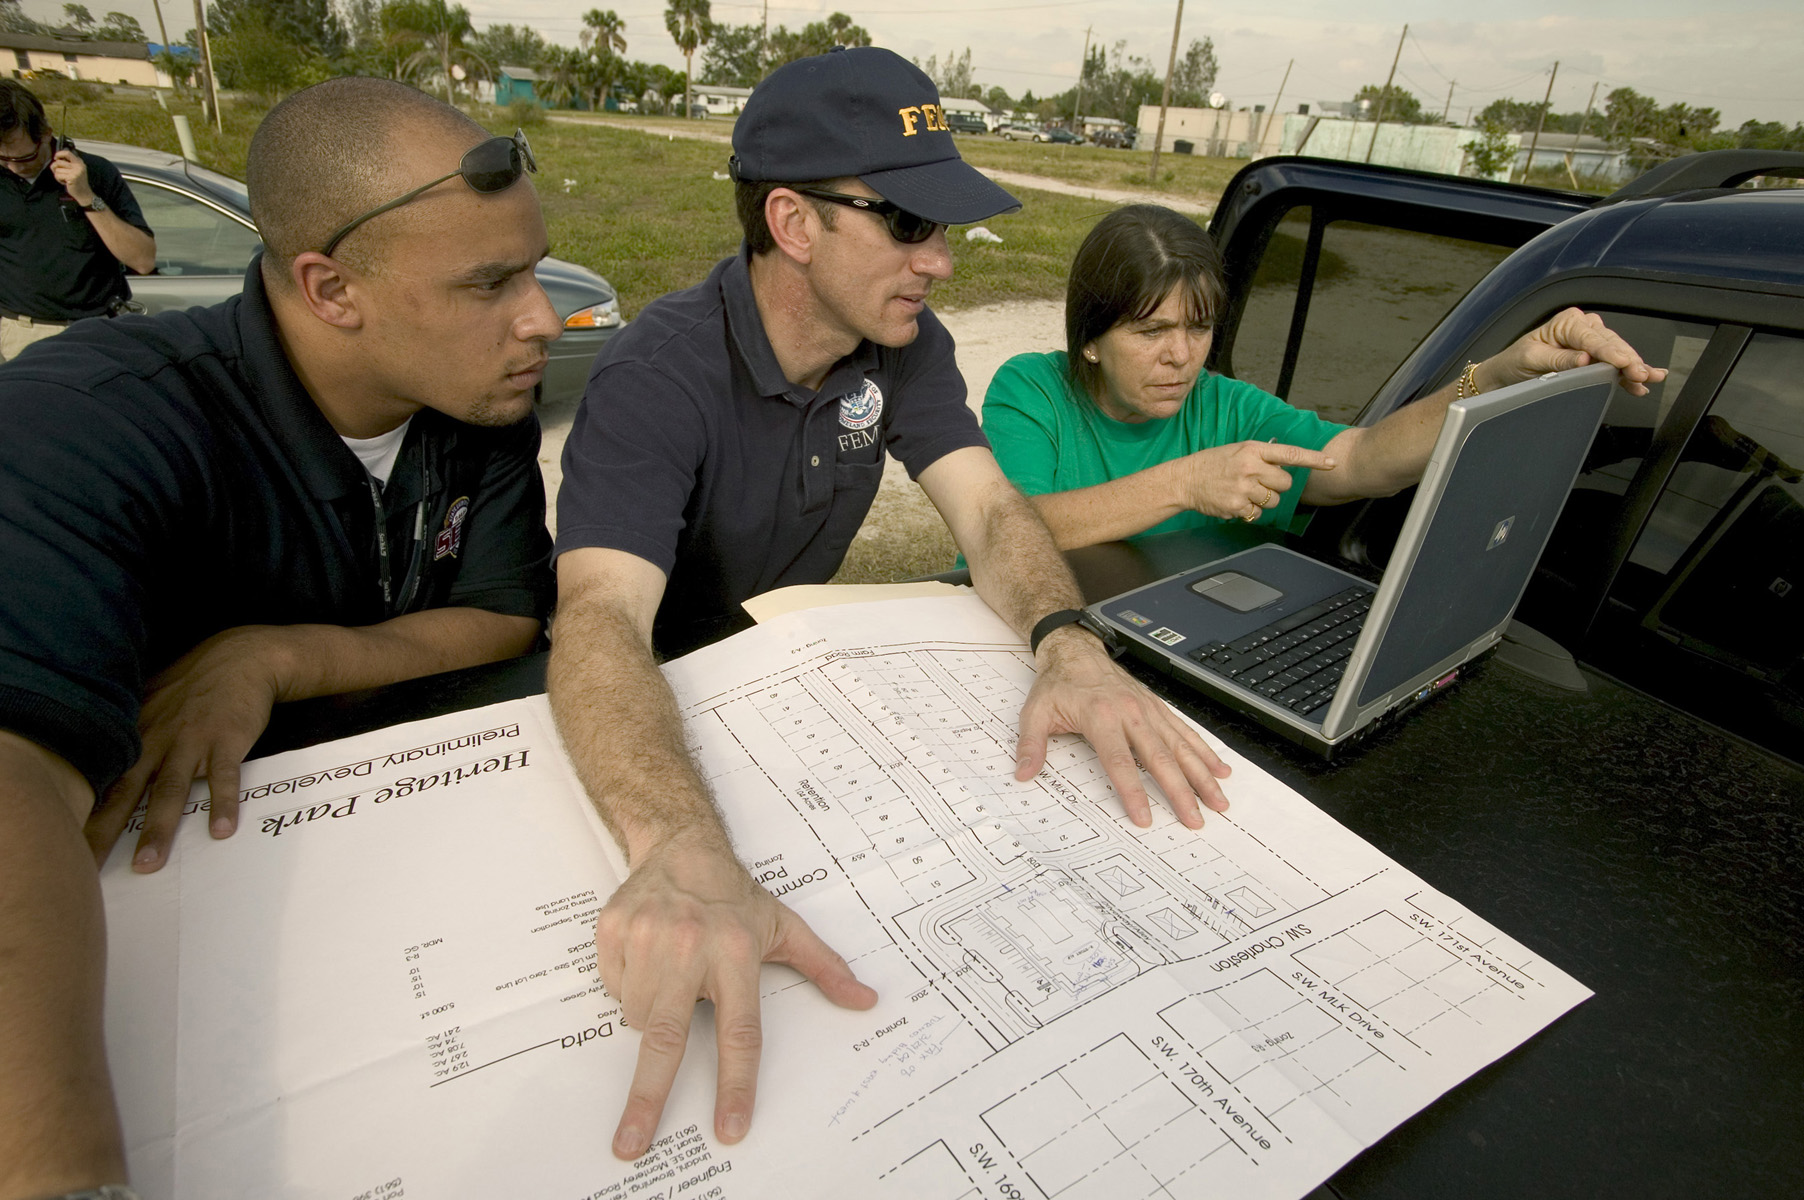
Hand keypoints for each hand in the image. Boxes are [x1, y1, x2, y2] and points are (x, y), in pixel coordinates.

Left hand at [49, 147, 94, 206]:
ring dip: (58, 175)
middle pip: (59, 162)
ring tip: (64, 179)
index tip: (55, 158)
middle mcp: (78, 166)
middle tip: (58, 173)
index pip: (67, 153)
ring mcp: (75, 171)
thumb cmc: (78, 182)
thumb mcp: (76, 170)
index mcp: (79, 162)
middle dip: (55, 167)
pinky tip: (64, 182)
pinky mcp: (71, 177)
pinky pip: (58, 175)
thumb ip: (69, 163)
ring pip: (57, 169)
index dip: (59, 154)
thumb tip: (56, 158)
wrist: (84, 194)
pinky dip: (58, 179)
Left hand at [84, 626, 286, 870]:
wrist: (242, 657)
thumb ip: (133, 731)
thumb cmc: (196, 683)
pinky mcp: (227, 741)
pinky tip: (221, 830)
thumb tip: (111, 756)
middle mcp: (159, 740)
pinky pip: (224, 777)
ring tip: (148, 862)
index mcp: (139, 734)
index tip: (73, 843)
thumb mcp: (152, 700)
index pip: (105, 779)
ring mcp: (193, 741)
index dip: (86, 811)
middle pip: (127, 791)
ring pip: (170, 790)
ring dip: (158, 827)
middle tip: (92, 864)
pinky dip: (222, 803)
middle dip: (107, 829)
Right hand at [596, 837, 876, 1158]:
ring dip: (654, 1019)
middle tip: (632, 1141)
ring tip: (675, 980)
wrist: (682, 845)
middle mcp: (690, 946)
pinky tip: (650, 961)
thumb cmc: (734, 895)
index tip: (729, 1126)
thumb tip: (865, 1000)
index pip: (740, 1032)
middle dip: (648, 1097)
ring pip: (640, 1018)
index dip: (735, 1084)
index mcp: (736, 951)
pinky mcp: (614, 932)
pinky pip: (616, 990)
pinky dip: (631, 990)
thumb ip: (825, 968)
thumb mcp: (785, 927)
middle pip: (668, 1039)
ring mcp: (647, 938)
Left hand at [1015, 627, 1231, 827]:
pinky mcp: (1156, 708)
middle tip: (1195, 819)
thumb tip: (1024, 773)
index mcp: (1101, 716)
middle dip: (1180, 791)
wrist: (1075, 650)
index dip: (1133, 791)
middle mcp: (1131, 712)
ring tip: (1218, 800)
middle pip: (1160, 758)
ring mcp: (1148, 710)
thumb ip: (1030, 744)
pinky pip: (1184, 731)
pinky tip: (1219, 769)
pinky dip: (1204, 751)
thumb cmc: (1057, 683)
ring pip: (1180, 746)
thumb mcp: (1035, 712)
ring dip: (1201, 774)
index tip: (1145, 818)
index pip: (1120, 761)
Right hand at [1177, 441, 1336, 522]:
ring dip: (1264, 501)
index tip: (1332, 463)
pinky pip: (1258, 514)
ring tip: (1245, 492)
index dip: (1313, 459)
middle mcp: (1250, 467)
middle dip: (1276, 486)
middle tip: (1258, 483)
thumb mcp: (1238, 450)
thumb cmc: (1212, 464)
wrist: (1184, 480)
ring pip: (1274, 501)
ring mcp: (1244, 488)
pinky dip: (1250, 511)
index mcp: (1252, 449)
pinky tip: (1235, 502)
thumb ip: (1262, 456)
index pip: (1290, 454)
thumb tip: (1286, 466)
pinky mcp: (1237, 506)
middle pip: (1285, 483)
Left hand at [1482, 308, 1668, 396]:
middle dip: (1629, 360)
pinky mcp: (1594, 358)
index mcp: (1567, 322)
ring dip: (1635, 367)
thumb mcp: (1532, 359)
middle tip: (1642, 374)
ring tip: (1651, 378)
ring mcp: (1591, 342)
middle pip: (1611, 345)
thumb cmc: (1515, 362)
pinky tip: (1641, 384)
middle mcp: (1583, 327)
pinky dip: (1627, 376)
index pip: (1592, 338)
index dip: (1609, 352)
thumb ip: (1559, 359)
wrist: (1506, 374)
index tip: (1623, 362)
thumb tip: (1583, 359)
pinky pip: (1614, 366)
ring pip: (1618, 354)